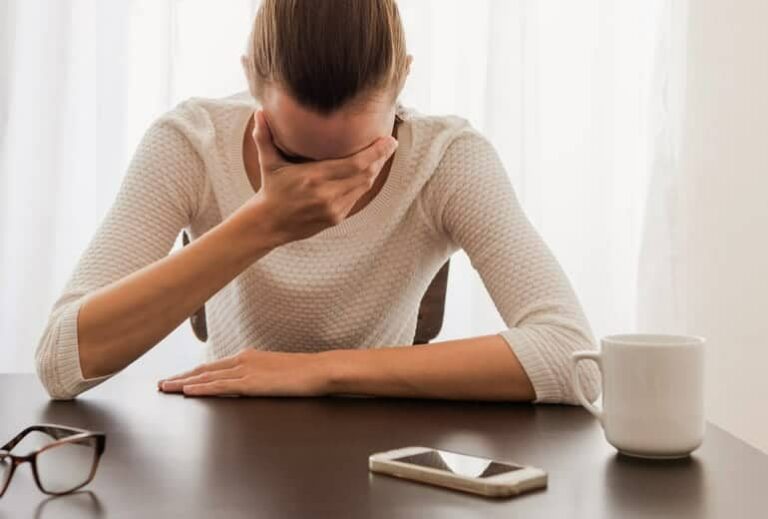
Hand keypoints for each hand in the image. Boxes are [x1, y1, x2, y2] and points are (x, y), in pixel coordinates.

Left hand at [156, 348, 331, 396]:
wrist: (318, 370)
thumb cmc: (303, 373)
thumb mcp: (276, 371)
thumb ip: (260, 375)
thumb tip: (250, 384)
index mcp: (248, 357)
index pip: (214, 366)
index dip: (193, 372)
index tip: (177, 377)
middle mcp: (243, 360)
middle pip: (204, 369)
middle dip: (181, 376)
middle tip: (161, 383)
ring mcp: (246, 370)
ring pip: (206, 376)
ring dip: (183, 382)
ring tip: (165, 387)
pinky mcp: (251, 382)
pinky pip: (220, 385)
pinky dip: (201, 387)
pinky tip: (187, 390)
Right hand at [238, 110, 397, 245]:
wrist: (269, 224)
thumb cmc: (270, 189)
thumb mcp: (267, 162)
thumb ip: (264, 136)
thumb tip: (259, 111)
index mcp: (314, 178)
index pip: (356, 164)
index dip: (376, 152)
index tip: (388, 140)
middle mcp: (327, 195)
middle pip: (366, 174)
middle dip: (381, 158)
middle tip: (391, 143)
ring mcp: (334, 209)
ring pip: (364, 186)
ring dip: (376, 170)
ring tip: (383, 154)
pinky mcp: (336, 218)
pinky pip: (357, 197)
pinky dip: (364, 183)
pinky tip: (369, 171)